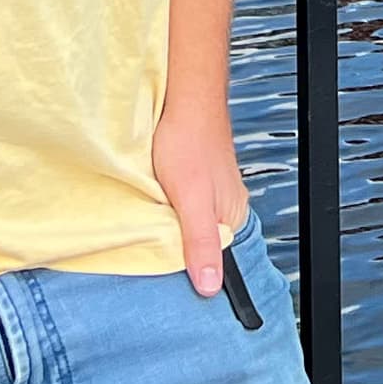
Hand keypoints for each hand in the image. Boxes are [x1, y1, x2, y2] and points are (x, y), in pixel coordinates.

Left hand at [152, 97, 251, 298]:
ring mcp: (208, 193)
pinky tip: (152, 205)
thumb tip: (211, 286)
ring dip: (167, 228)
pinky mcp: (192, 180)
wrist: (183, 97)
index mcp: (232, 217)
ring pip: (185, 226)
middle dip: (177, 250)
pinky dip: (164, 210)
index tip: (168, 280)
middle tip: (150, 251)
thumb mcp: (192, 201)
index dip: (192, 271)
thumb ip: (201, 242)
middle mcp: (224, 207)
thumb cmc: (188, 142)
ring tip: (150, 226)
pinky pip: (178, 208)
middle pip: (199, 245)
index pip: (215, 262)